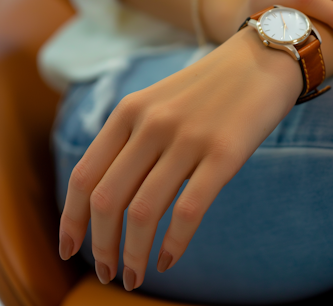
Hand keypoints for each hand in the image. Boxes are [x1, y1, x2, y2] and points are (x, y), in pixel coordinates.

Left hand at [58, 29, 301, 290]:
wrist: (264, 57)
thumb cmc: (210, 87)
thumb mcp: (159, 101)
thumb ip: (131, 139)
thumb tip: (108, 197)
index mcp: (129, 111)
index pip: (83, 175)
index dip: (70, 220)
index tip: (68, 249)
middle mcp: (152, 123)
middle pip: (106, 200)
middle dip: (100, 247)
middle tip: (106, 272)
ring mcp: (188, 138)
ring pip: (143, 212)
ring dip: (132, 255)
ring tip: (135, 275)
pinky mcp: (224, 154)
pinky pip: (188, 212)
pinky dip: (173, 244)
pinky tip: (170, 258)